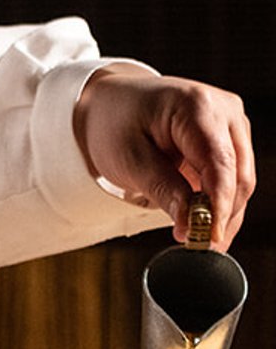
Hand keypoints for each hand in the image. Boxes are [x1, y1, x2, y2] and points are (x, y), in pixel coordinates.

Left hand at [73, 65, 253, 249]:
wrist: (109, 103)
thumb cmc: (114, 123)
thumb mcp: (128, 157)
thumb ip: (162, 188)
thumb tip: (192, 225)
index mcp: (197, 105)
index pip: (220, 163)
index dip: (219, 205)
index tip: (208, 237)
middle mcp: (223, 110)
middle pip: (238, 174)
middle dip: (222, 214)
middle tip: (200, 246)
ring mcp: (230, 123)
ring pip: (240, 179)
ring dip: (224, 213)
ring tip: (199, 241)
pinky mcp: (228, 138)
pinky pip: (231, 176)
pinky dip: (218, 202)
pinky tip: (203, 225)